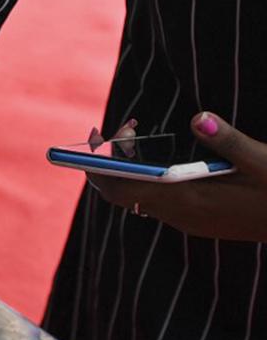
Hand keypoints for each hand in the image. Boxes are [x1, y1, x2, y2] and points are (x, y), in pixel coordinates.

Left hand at [89, 112, 266, 241]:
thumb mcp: (263, 161)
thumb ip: (228, 141)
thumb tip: (199, 117)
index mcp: (188, 201)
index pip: (123, 191)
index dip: (100, 171)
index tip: (90, 145)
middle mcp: (181, 215)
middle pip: (126, 194)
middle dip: (112, 164)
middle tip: (121, 128)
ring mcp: (189, 221)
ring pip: (141, 198)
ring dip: (131, 170)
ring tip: (135, 134)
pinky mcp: (199, 221)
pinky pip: (158, 201)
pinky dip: (148, 179)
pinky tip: (160, 158)